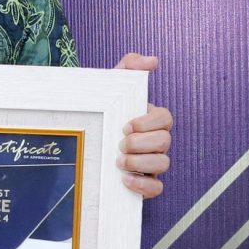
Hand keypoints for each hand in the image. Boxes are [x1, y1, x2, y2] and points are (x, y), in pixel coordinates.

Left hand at [112, 52, 173, 197]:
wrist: (82, 138)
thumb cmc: (102, 112)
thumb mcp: (111, 86)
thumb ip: (130, 67)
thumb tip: (152, 60)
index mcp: (150, 120)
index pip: (165, 118)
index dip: (148, 122)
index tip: (126, 124)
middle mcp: (155, 142)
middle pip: (165, 142)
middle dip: (141, 143)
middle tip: (120, 144)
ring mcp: (151, 163)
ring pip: (163, 164)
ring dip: (141, 163)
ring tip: (119, 161)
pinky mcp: (144, 183)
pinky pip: (157, 188)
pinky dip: (144, 186)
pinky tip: (124, 180)